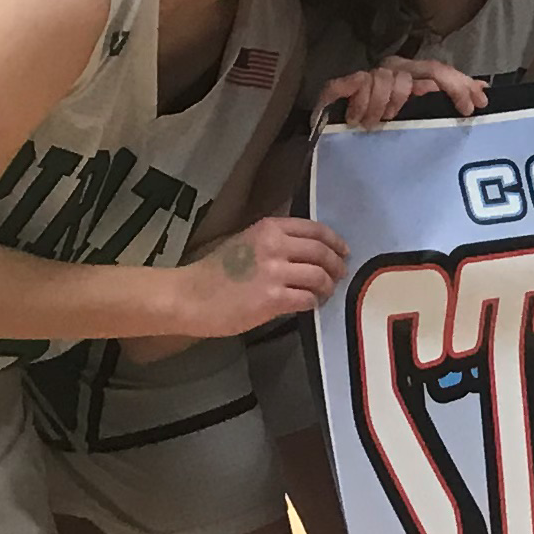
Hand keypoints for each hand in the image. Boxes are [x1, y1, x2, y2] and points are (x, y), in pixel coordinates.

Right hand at [170, 215, 349, 337]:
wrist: (189, 296)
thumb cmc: (215, 271)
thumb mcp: (246, 242)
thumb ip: (276, 242)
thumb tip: (309, 250)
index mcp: (268, 228)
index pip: (315, 230)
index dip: (335, 242)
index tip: (343, 251)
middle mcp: (274, 246)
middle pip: (322, 253)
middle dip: (337, 266)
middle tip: (339, 275)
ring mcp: (274, 273)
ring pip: (320, 277)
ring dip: (328, 287)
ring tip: (325, 293)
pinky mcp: (273, 299)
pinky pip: (308, 299)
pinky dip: (314, 303)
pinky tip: (310, 305)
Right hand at [320, 55, 485, 128]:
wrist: (338, 116)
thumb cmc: (384, 115)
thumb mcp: (420, 108)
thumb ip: (448, 95)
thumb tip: (484, 89)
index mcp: (414, 72)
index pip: (442, 71)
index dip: (461, 86)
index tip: (477, 105)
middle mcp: (398, 68)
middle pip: (429, 69)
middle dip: (445, 89)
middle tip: (453, 113)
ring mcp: (374, 73)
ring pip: (391, 80)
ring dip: (387, 105)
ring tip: (379, 123)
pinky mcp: (348, 82)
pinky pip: (358, 84)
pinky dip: (360, 103)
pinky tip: (358, 120)